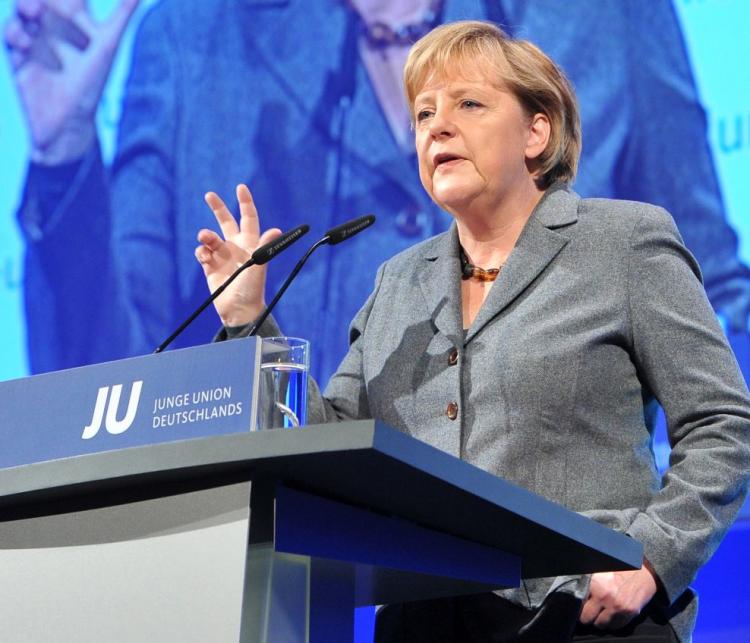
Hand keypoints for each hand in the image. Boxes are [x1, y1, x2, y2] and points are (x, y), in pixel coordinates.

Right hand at [3, 0, 138, 163]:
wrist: (71, 123)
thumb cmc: (90, 84)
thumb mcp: (107, 46)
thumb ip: (120, 16)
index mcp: (70, 22)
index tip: (73, 2)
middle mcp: (49, 29)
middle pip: (36, 1)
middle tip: (41, 6)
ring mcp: (31, 43)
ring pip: (20, 17)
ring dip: (23, 10)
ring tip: (33, 15)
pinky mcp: (17, 59)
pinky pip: (8, 40)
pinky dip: (14, 35)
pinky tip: (24, 42)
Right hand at [195, 184, 281, 327]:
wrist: (239, 309)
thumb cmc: (253, 288)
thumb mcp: (259, 265)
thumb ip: (264, 247)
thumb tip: (276, 230)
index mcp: (250, 243)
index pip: (248, 218)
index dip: (245, 203)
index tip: (241, 187)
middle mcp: (236, 246)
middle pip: (226, 221)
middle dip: (218, 208)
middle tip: (209, 195)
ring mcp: (222, 256)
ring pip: (210, 237)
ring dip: (206, 235)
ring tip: (206, 241)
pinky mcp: (210, 266)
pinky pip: (202, 252)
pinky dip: (201, 252)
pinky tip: (205, 259)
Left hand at [579, 561, 657, 629]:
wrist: (645, 571)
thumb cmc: (621, 569)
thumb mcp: (601, 571)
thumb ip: (589, 582)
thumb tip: (577, 590)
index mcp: (595, 584)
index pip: (578, 602)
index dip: (578, 604)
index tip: (580, 605)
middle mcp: (605, 596)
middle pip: (586, 618)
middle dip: (586, 616)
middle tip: (588, 612)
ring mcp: (618, 607)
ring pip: (600, 625)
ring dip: (599, 621)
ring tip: (601, 613)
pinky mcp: (629, 613)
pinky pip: (615, 626)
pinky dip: (612, 623)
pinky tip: (612, 615)